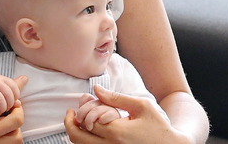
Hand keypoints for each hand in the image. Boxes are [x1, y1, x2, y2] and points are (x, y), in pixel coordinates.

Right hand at [0, 73, 27, 143]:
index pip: (2, 103)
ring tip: (9, 119)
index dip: (10, 94)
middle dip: (18, 109)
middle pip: (15, 120)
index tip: (14, 88)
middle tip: (14, 104)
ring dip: (16, 126)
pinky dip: (11, 138)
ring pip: (16, 137)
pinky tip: (4, 131)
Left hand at [64, 85, 189, 143]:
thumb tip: (95, 88)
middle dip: (69, 123)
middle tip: (71, 114)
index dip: (81, 111)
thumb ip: (116, 97)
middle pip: (77, 137)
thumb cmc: (158, 126)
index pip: (86, 121)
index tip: (83, 102)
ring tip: (79, 122)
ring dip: (76, 134)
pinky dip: (85, 142)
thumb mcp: (141, 106)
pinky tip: (89, 132)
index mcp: (117, 132)